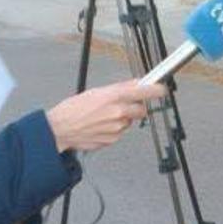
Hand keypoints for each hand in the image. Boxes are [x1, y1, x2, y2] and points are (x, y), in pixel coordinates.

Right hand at [46, 79, 166, 152]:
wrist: (60, 129)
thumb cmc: (74, 109)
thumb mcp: (97, 91)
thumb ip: (120, 88)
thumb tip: (137, 84)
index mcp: (114, 96)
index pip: (144, 92)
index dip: (156, 90)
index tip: (162, 89)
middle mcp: (118, 112)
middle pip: (141, 110)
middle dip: (135, 108)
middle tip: (121, 106)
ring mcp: (117, 128)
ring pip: (129, 122)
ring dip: (122, 119)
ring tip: (103, 117)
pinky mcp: (113, 140)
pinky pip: (120, 133)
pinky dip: (113, 129)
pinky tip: (100, 126)